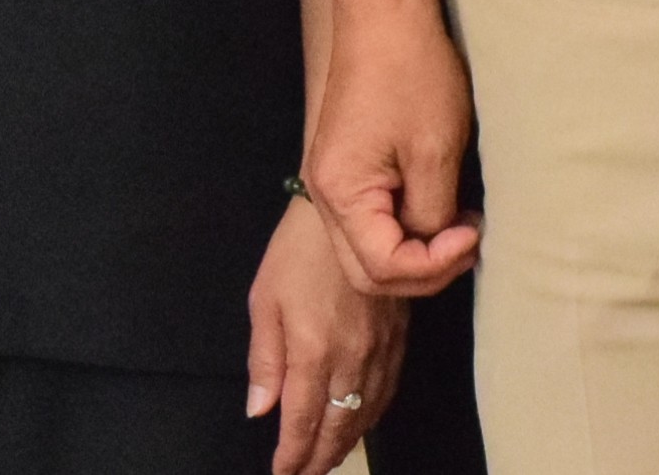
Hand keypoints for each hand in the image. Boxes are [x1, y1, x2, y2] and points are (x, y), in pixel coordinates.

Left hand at [247, 197, 407, 474]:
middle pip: (339, 427)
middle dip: (320, 458)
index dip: (292, 456)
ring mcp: (379, 350)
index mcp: (313, 352)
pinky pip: (388, 390)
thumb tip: (259, 409)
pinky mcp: (398, 337)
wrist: (353, 211)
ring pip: (366, 413)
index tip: (282, 473)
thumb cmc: (297, 251)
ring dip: (347, 442)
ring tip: (330, 458)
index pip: (303, 423)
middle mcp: (351, 359)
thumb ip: (264, 359)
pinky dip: (373, 415)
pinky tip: (362, 420)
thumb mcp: (265, 301)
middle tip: (306, 474)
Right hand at [300, 5, 479, 295]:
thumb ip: (433, 212)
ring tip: (462, 227)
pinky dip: (408, 226)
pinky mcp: (348, 166)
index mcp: (341, 194)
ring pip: (370, 248)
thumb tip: (437, 244)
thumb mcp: (435, 150)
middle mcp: (326, 195)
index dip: (434, 265)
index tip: (472, 236)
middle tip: (470, 244)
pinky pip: (373, 220)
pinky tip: (442, 206)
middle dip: (424, 270)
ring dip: (417, 250)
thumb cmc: (411, 72)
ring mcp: (334, 181)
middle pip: (369, 270)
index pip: (382, 267)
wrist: (386, 13)